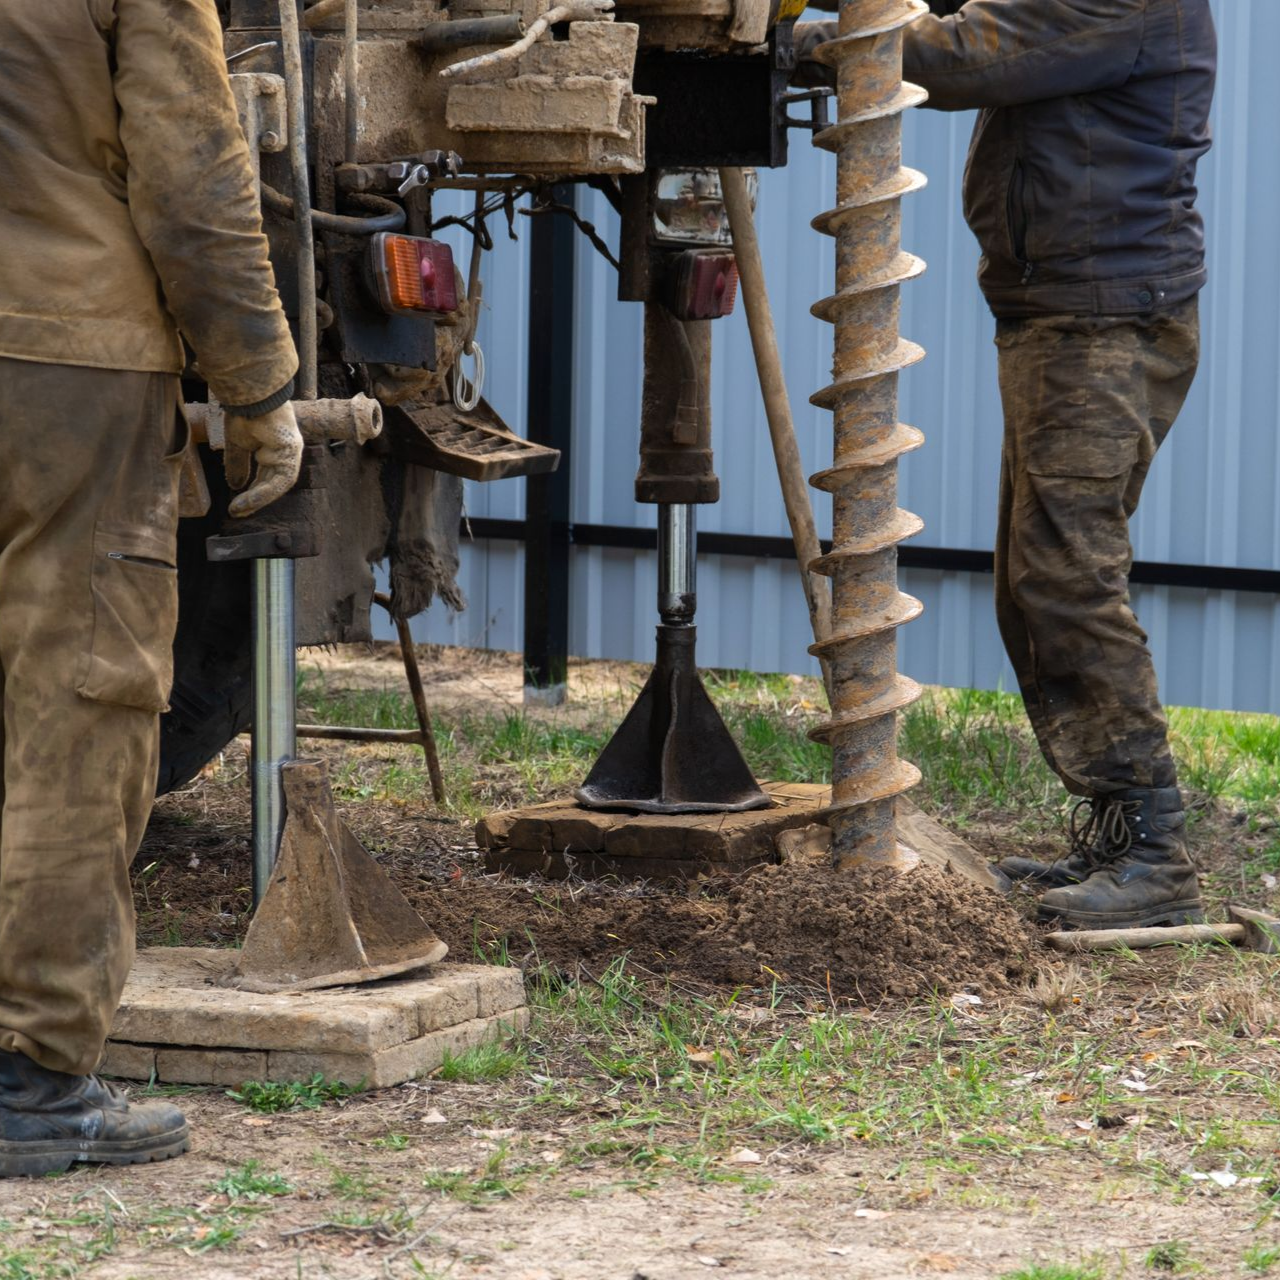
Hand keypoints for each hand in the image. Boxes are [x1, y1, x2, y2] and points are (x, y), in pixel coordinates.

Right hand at [223, 402, 303, 516]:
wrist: (249, 396)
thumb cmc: (245, 412)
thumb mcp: (238, 444)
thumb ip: (238, 465)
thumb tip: (234, 486)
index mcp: (275, 447)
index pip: (267, 475)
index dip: (254, 491)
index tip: (239, 504)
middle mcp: (286, 451)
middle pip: (273, 482)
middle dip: (256, 499)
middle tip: (238, 512)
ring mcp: (292, 451)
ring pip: (278, 485)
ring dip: (258, 499)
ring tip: (240, 510)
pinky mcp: (292, 452)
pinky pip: (280, 480)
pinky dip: (263, 492)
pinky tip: (248, 501)